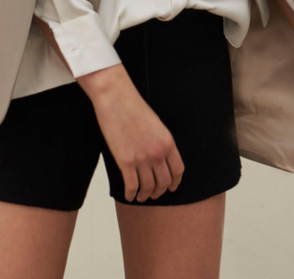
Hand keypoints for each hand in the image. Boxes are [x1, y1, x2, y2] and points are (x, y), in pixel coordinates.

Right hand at [78, 64, 184, 201]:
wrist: (116, 97)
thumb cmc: (133, 106)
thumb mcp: (156, 123)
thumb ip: (161, 141)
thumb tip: (161, 158)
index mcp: (168, 142)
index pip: (178, 171)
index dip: (175, 182)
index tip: (171, 187)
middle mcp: (158, 153)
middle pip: (163, 182)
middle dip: (159, 191)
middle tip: (154, 194)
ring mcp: (142, 159)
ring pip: (148, 187)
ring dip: (145, 195)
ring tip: (141, 196)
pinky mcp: (125, 162)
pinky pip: (131, 186)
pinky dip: (131, 194)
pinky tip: (129, 195)